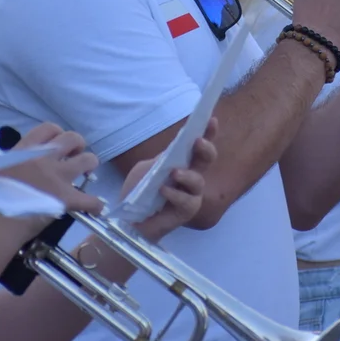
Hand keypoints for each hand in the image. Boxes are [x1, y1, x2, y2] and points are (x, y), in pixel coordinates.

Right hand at [0, 123, 103, 236]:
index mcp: (25, 150)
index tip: (57, 144)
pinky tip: (94, 209)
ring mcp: (57, 177)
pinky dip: (95, 205)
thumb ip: (16, 163)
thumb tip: (22, 167)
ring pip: (88, 160)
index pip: (49, 128)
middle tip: (74, 157)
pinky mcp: (66, 199)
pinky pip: (91, 200)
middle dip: (78, 145)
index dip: (58, 134)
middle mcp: (44, 158)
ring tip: (87, 174)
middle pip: (73, 138)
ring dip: (90, 165)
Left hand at [124, 119, 218, 242]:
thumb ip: (160, 160)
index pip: (197, 145)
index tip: (211, 119)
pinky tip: (163, 191)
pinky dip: (175, 194)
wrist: (128, 220)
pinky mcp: (186, 212)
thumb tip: (174, 150)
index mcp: (181, 162)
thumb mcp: (145, 169)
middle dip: (206, 149)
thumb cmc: (138, 192)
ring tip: (175, 173)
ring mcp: (191, 194)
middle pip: (207, 160)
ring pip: (199, 181)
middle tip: (197, 142)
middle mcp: (190, 176)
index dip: (207, 132)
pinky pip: (187, 201)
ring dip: (188, 175)